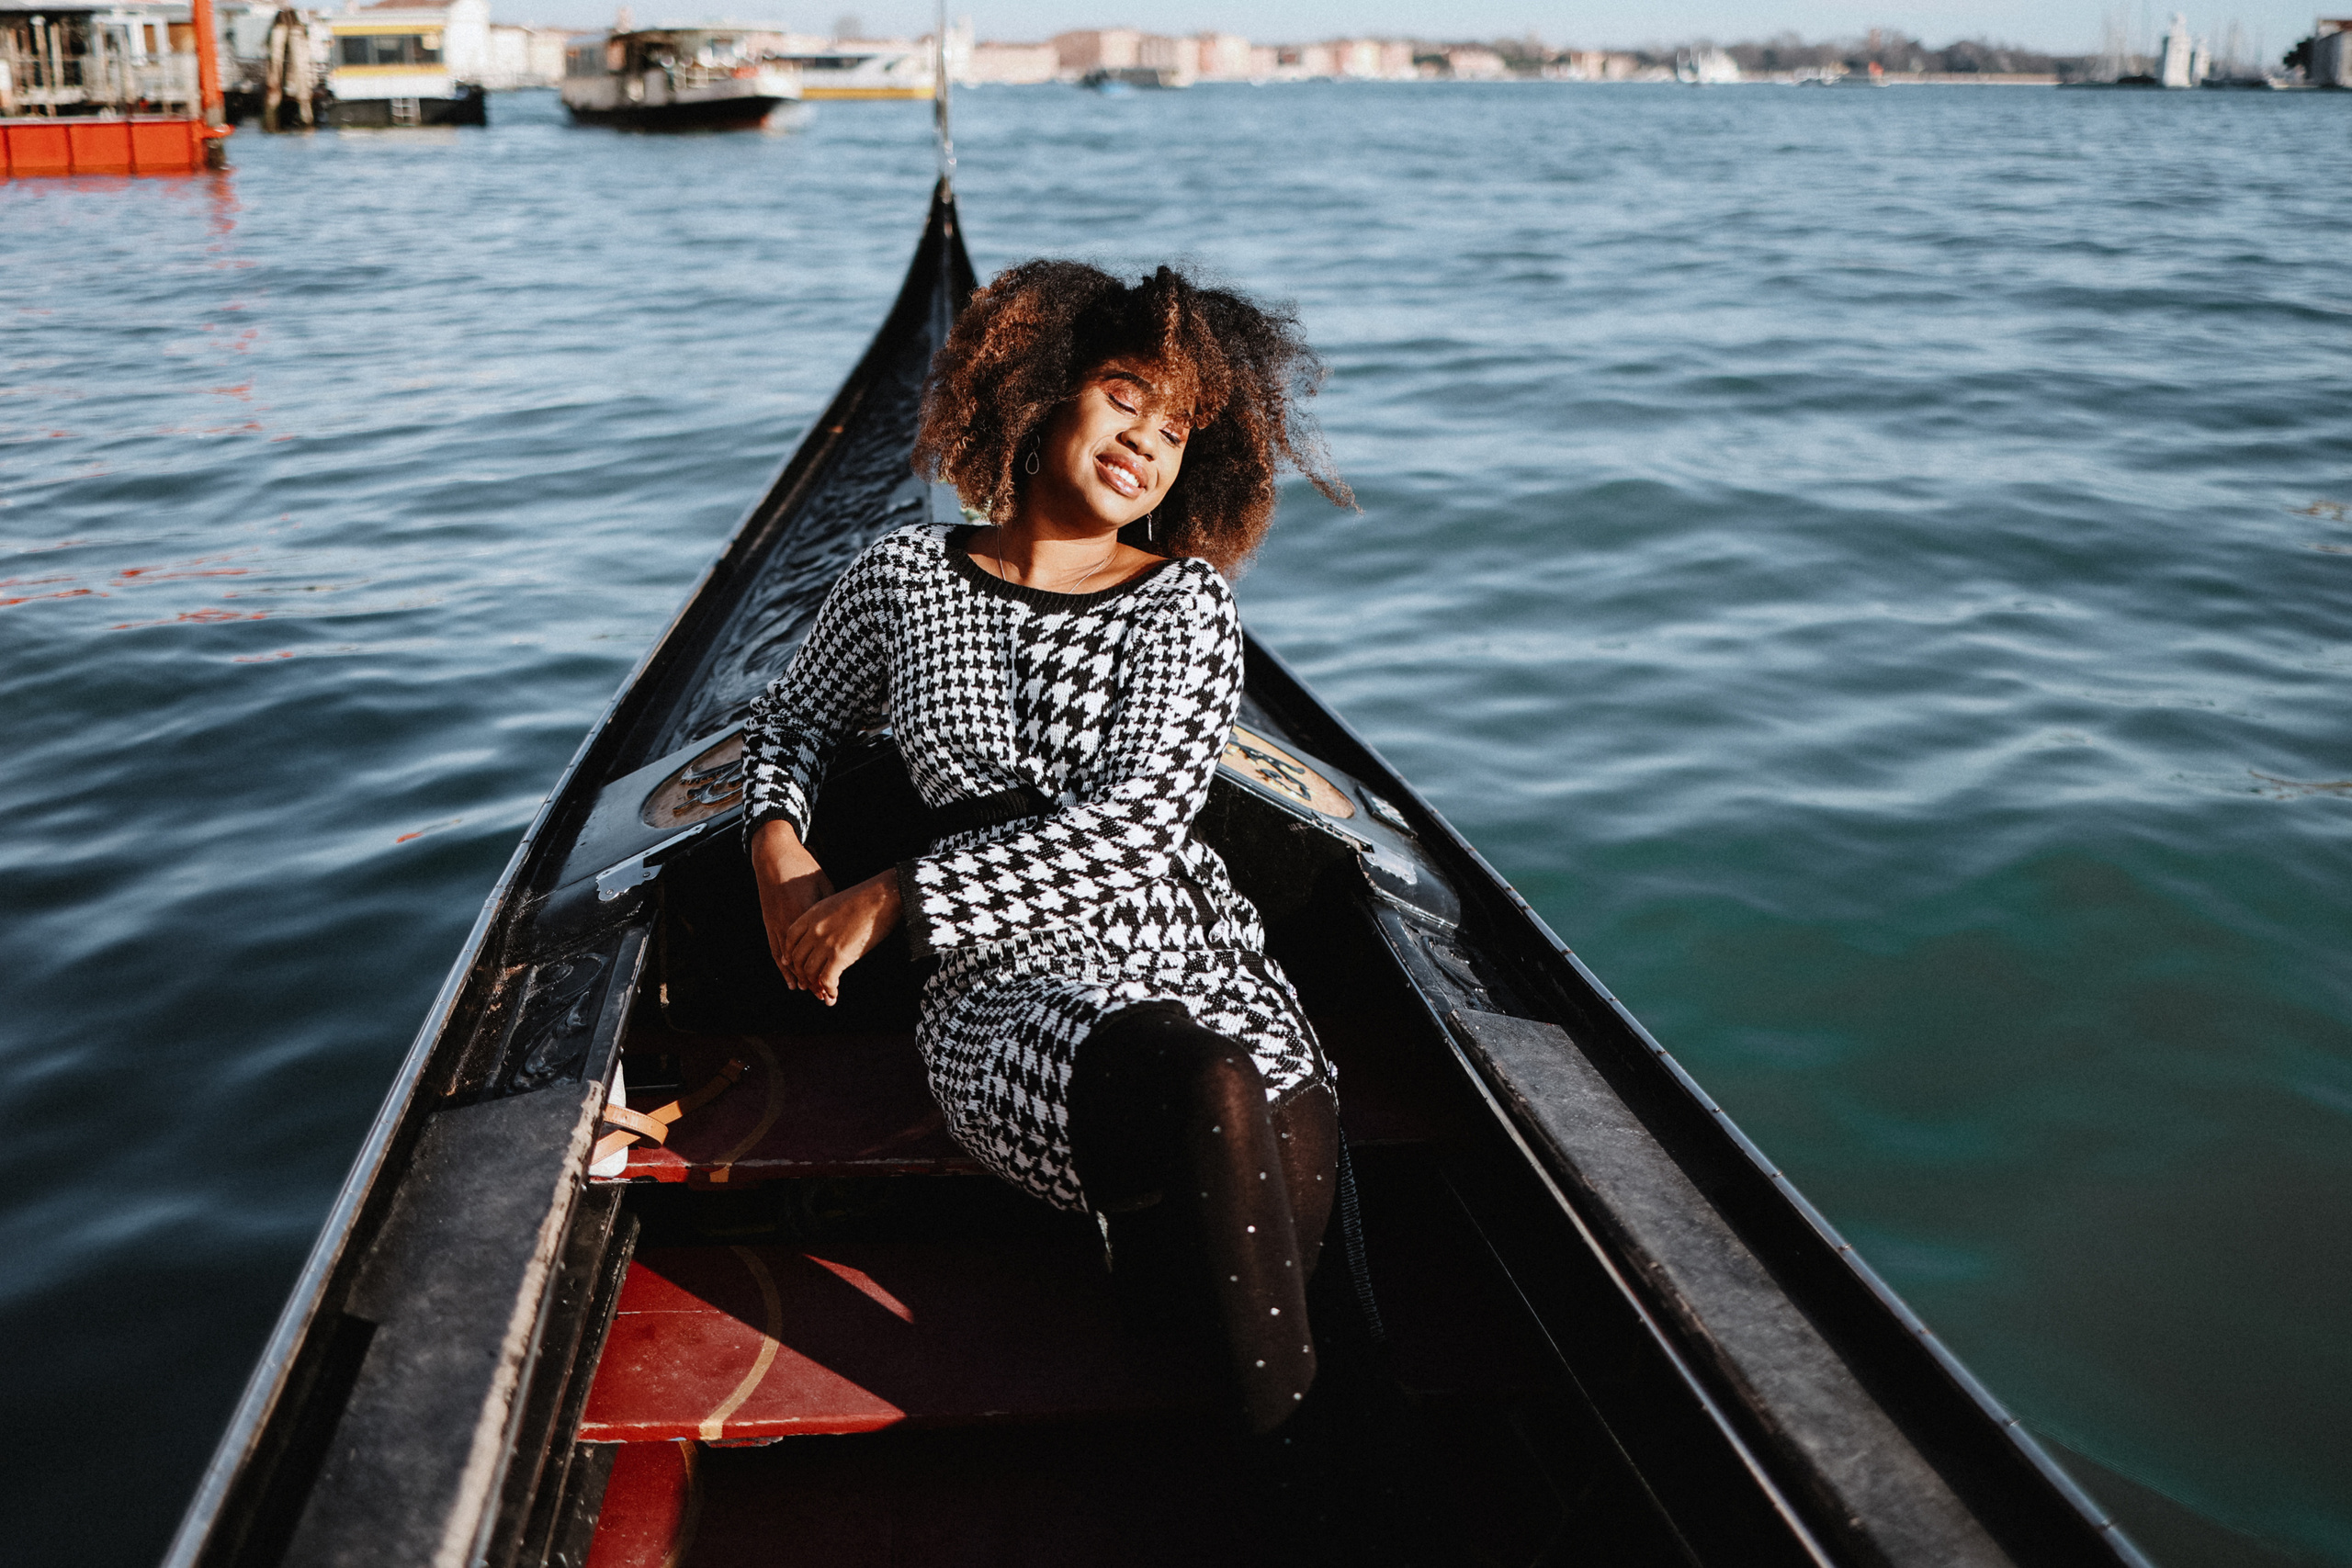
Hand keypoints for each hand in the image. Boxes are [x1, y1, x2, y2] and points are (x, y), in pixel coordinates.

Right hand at [751, 820, 832, 981]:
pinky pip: (775, 948)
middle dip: (812, 980)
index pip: (818, 952)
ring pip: (787, 959)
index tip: (835, 986)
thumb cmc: (803, 867)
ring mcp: (777, 923)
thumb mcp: (824, 885)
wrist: (774, 854)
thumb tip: (842, 927)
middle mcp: (790, 923)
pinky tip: (788, 977)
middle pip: (802, 960)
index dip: (825, 971)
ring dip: (797, 977)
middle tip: (823, 996)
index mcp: (806, 915)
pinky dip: (782, 965)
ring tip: (807, 991)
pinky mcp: (769, 921)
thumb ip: (830, 909)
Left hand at [781, 871, 902, 1006]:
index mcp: (812, 915)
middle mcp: (815, 930)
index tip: (791, 963)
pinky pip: (827, 980)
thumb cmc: (867, 897)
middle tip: (808, 985)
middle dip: (802, 975)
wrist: (882, 896)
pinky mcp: (840, 955)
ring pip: (810, 972)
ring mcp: (826, 943)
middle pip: (798, 958)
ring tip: (822, 993)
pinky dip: (829, 990)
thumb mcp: (836, 902)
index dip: (790, 953)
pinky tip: (833, 995)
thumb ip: (825, 918)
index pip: (790, 938)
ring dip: (815, 986)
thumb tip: (829, 932)